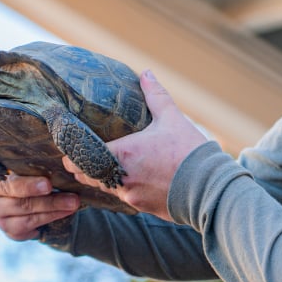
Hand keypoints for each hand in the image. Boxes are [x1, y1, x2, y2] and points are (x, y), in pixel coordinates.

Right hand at [0, 174, 80, 240]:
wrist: (31, 198)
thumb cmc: (31, 176)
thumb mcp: (29, 169)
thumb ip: (36, 167)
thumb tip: (62, 162)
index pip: (9, 183)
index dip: (28, 185)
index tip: (48, 184)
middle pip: (20, 202)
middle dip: (49, 201)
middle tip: (72, 199)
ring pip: (28, 216)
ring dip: (54, 210)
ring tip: (73, 204)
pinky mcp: (10, 230)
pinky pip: (31, 227)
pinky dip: (49, 219)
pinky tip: (64, 213)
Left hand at [64, 69, 207, 220]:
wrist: (211, 188)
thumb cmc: (189, 152)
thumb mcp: (172, 118)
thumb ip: (155, 95)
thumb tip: (146, 72)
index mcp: (122, 154)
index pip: (80, 159)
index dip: (72, 155)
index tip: (70, 149)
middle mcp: (121, 178)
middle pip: (87, 177)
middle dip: (84, 167)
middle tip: (85, 156)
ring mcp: (131, 196)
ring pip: (106, 188)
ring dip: (104, 178)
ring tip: (108, 166)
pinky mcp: (143, 208)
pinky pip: (125, 198)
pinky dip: (124, 188)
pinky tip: (133, 179)